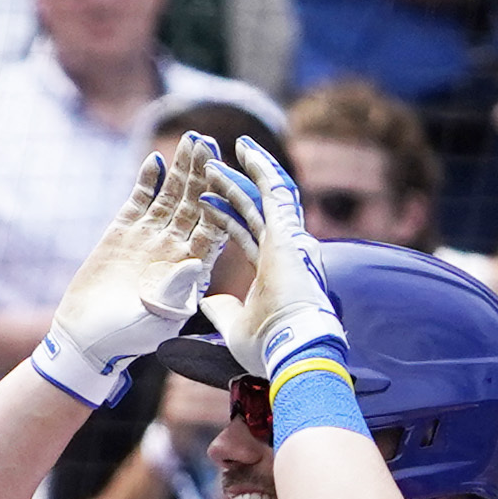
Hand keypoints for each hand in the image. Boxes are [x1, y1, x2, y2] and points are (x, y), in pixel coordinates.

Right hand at [42, 135, 246, 397]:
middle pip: (196, 202)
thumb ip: (176, 289)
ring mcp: (150, 238)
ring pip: (171, 196)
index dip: (221, 198)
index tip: (227, 174)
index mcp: (192, 267)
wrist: (86, 341)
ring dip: (181, 170)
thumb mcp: (158, 318)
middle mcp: (175, 248)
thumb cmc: (127, 338)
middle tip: (208, 143)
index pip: (214, 225)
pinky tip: (155, 162)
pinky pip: (139, 201)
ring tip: (190, 140)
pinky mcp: (121, 234)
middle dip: (203, 172)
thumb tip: (194, 261)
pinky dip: (147, 182)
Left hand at [203, 140, 345, 378]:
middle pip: (256, 207)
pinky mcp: (289, 231)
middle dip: (234, 184)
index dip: (227, 215)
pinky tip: (246, 151)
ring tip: (226, 150)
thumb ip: (222, 309)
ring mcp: (289, 238)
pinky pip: (275, 190)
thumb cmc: (267, 345)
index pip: (247, 232)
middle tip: (212, 164)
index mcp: (272, 268)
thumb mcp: (233, 325)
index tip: (208, 199)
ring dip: (245, 171)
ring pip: (266, 193)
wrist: (291, 348)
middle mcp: (284, 248)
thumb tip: (206, 301)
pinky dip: (262, 169)